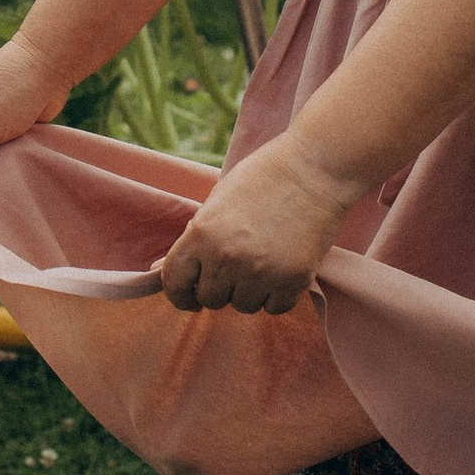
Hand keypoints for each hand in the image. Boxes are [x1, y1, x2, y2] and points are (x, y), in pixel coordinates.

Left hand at [156, 133, 363, 314]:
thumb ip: (194, 239)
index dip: (179, 294)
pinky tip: (281, 272)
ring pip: (243, 306)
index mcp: (201, 234)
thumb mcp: (217, 201)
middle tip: (235, 268)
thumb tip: (159, 273)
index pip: (174, 282)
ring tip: (262, 263)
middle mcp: (227, 258)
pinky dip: (276, 296)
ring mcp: (261, 272)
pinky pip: (275, 308)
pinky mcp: (293, 279)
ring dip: (249, 292)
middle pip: (210, 299)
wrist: (314, 166)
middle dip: (219, 288)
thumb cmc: (263, 177)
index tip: (189, 297)